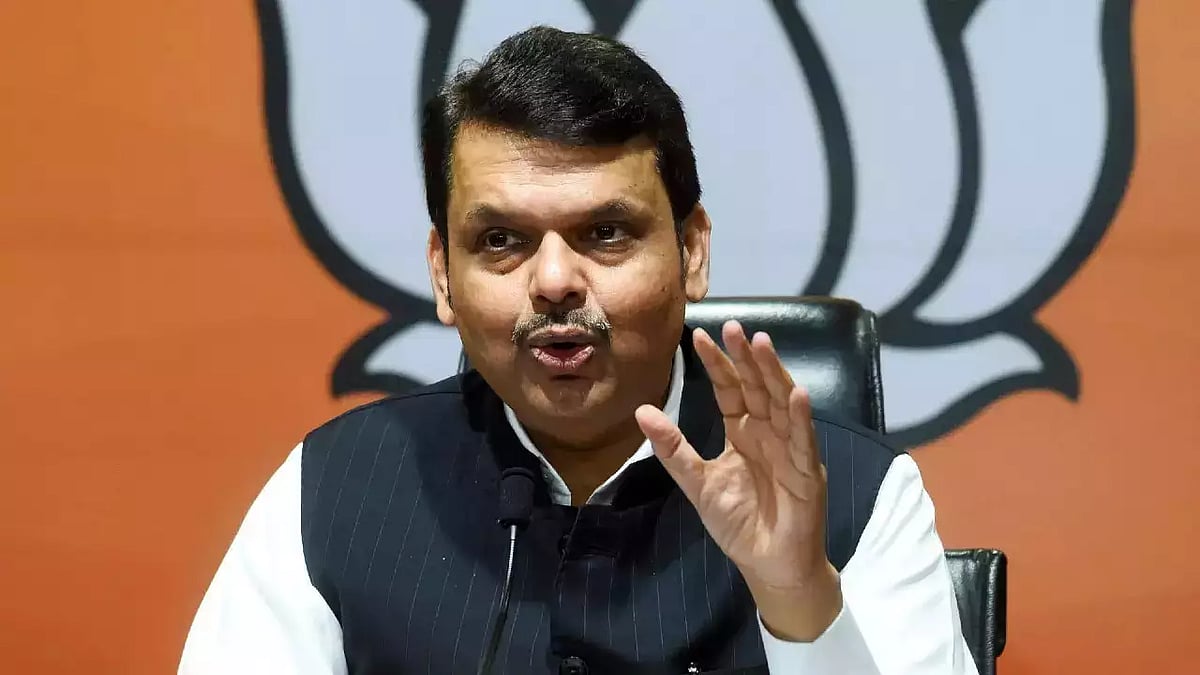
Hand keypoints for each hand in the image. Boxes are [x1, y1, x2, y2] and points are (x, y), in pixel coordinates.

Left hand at [634, 321, 840, 640]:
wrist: (767, 565)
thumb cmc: (738, 524)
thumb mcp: (697, 484)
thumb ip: (673, 449)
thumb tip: (642, 411)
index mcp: (743, 433)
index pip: (730, 390)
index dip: (717, 364)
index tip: (698, 336)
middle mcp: (768, 434)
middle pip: (757, 387)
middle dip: (745, 357)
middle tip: (733, 326)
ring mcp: (789, 450)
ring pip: (782, 404)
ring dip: (774, 374)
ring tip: (762, 344)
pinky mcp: (806, 472)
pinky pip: (803, 441)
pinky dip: (801, 417)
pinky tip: (796, 394)